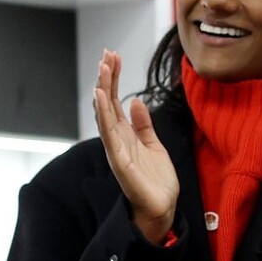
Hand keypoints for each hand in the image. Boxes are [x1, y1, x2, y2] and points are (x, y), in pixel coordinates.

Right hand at [92, 49, 176, 244]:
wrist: (161, 207)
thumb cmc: (156, 180)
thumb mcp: (153, 144)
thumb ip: (143, 124)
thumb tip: (135, 100)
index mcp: (125, 134)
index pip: (116, 100)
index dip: (114, 78)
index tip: (114, 56)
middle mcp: (116, 139)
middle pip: (107, 102)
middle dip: (107, 77)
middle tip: (107, 53)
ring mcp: (116, 149)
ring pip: (105, 114)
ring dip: (102, 90)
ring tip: (102, 68)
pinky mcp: (119, 161)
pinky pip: (109, 134)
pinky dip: (103, 115)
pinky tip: (100, 97)